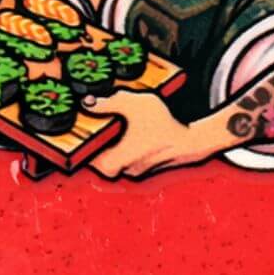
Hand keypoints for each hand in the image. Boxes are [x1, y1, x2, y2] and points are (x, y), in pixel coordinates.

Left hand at [84, 89, 205, 178]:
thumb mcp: (133, 104)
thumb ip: (109, 102)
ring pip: (115, 159)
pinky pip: (129, 158)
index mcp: (114, 161)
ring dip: (113, 145)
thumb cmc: (164, 125)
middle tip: (97, 127)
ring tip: (115, 127)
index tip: (81, 130)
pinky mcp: (147, 168)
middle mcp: (124, 171)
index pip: (86, 156)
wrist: (192, 140)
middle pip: (99, 158)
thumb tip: (88, 103)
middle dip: (98, 142)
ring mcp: (136, 171)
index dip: (81, 143)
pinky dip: (127, 147)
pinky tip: (131, 132)